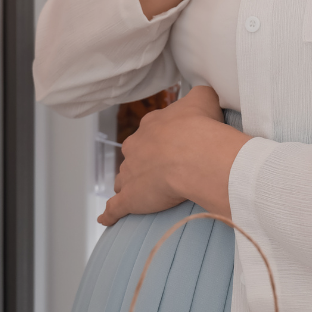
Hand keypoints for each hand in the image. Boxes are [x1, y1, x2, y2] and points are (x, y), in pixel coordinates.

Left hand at [99, 87, 249, 225]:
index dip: (161, 139)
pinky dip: (111, 213)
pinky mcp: (130, 198)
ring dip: (130, 184)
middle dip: (143, 161)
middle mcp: (136, 146)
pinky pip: (115, 207)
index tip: (171, 145)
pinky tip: (107, 218)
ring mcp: (130, 172)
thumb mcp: (204, 98)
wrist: (195, 154)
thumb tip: (202, 93)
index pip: (151, 131)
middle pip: (134, 154)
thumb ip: (200, 94)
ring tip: (141, 193)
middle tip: (161, 170)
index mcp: (152, 125)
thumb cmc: (200, 126)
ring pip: (125, 178)